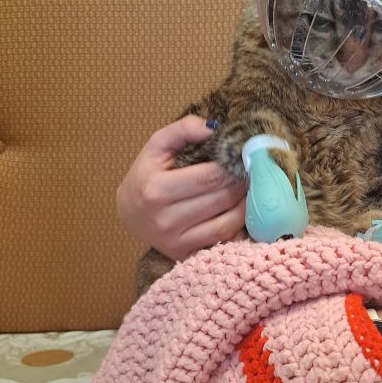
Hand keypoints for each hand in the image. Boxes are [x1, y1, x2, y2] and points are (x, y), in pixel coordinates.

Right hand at [116, 115, 246, 258]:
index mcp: (156, 189)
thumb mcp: (156, 146)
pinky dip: (239, 225)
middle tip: (252, 172)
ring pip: (228, 222)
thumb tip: (215, 128)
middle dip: (243, 183)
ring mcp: (176, 240)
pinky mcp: (185, 254)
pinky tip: (241, 211)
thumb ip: (183, 129)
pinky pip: (224, 240)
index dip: (234, 165)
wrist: (129, 214)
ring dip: (247, 204)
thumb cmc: (146, 175)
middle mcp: (166, 219)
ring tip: (249, 189)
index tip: (246, 157)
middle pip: (222, 198)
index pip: (210, 176)